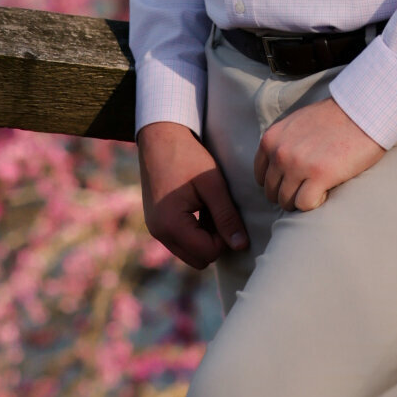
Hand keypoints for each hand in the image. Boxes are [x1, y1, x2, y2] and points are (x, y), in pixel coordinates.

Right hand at [138, 123, 249, 270]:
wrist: (159, 137)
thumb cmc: (187, 156)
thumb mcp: (212, 184)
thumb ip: (226, 216)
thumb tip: (241, 246)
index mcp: (171, 224)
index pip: (208, 253)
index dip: (224, 238)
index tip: (227, 213)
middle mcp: (159, 232)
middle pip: (198, 259)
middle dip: (214, 242)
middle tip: (220, 213)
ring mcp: (155, 229)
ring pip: (190, 252)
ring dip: (205, 238)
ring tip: (209, 208)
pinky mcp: (156, 223)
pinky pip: (181, 241)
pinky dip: (194, 232)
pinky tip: (199, 207)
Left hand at [253, 97, 384, 212]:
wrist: (362, 111)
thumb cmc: (334, 118)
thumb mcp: (296, 124)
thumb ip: (283, 143)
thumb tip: (278, 168)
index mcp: (271, 139)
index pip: (260, 176)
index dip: (277, 183)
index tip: (292, 183)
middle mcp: (280, 153)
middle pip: (272, 192)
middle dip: (288, 194)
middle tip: (307, 189)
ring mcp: (298, 165)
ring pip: (286, 201)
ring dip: (301, 201)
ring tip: (317, 191)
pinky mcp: (319, 176)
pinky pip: (305, 205)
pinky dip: (315, 203)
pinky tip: (326, 192)